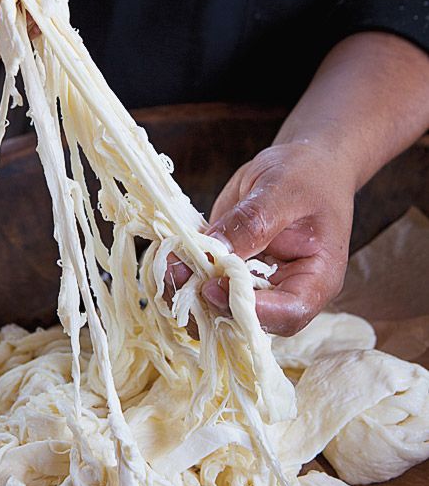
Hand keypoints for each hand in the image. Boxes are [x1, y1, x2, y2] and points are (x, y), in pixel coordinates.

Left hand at [165, 141, 354, 335]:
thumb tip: (218, 252)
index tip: (214, 287)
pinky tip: (169, 255)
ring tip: (169, 262)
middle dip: (208, 305)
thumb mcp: (283, 191)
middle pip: (248, 321)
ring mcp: (255, 285)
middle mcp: (284, 292)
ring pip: (218, 311)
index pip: (288, 314)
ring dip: (188, 295)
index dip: (249, 311)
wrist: (302, 164)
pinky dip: (183, 276)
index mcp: (315, 279)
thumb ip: (254, 222)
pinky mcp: (229, 271)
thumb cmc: (306, 176)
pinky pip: (204, 286)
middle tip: (178, 274)